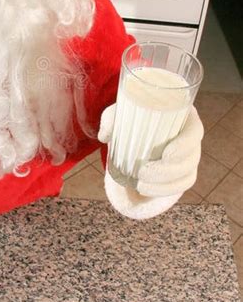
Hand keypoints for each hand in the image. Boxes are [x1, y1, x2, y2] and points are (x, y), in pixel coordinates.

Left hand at [98, 103, 203, 218]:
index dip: (185, 145)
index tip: (167, 153)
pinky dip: (165, 190)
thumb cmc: (136, 114)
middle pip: (191, 158)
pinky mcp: (184, 171)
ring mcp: (190, 156)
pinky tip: (146, 189)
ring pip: (187, 175)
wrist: (139, 125)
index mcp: (184, 117)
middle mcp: (191, 138)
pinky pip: (181, 185)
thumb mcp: (122, 111)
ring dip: (165, 185)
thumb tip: (104, 135)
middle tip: (142, 172)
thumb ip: (112, 118)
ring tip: (140, 185)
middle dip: (168, 171)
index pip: (195, 131)